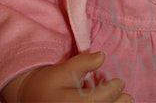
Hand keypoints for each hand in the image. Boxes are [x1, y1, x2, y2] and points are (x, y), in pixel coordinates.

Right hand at [1, 51, 132, 101]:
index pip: (102, 99)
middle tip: (127, 96)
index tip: (119, 81)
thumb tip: (102, 56)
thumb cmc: (46, 84)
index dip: (114, 89)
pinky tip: (99, 99)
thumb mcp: (62, 70)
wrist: (28, 98)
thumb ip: (82, 63)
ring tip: (114, 98)